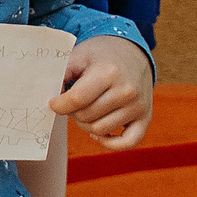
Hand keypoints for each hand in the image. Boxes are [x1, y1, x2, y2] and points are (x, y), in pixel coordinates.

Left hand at [51, 35, 152, 150]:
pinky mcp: (146, 118)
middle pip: (87, 116)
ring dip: (86, 125)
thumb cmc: (100, 55)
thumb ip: (62, 73)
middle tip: (71, 103)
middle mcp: (127, 91)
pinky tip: (99, 133)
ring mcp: (138, 106)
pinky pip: (128, 143)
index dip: (59, 105)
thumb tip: (51, 94)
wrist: (132, 53)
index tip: (53, 102)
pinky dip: (110, 143)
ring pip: (101, 130)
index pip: (77, 99)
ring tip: (85, 110)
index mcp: (108, 72)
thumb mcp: (79, 55)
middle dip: (72, 113)